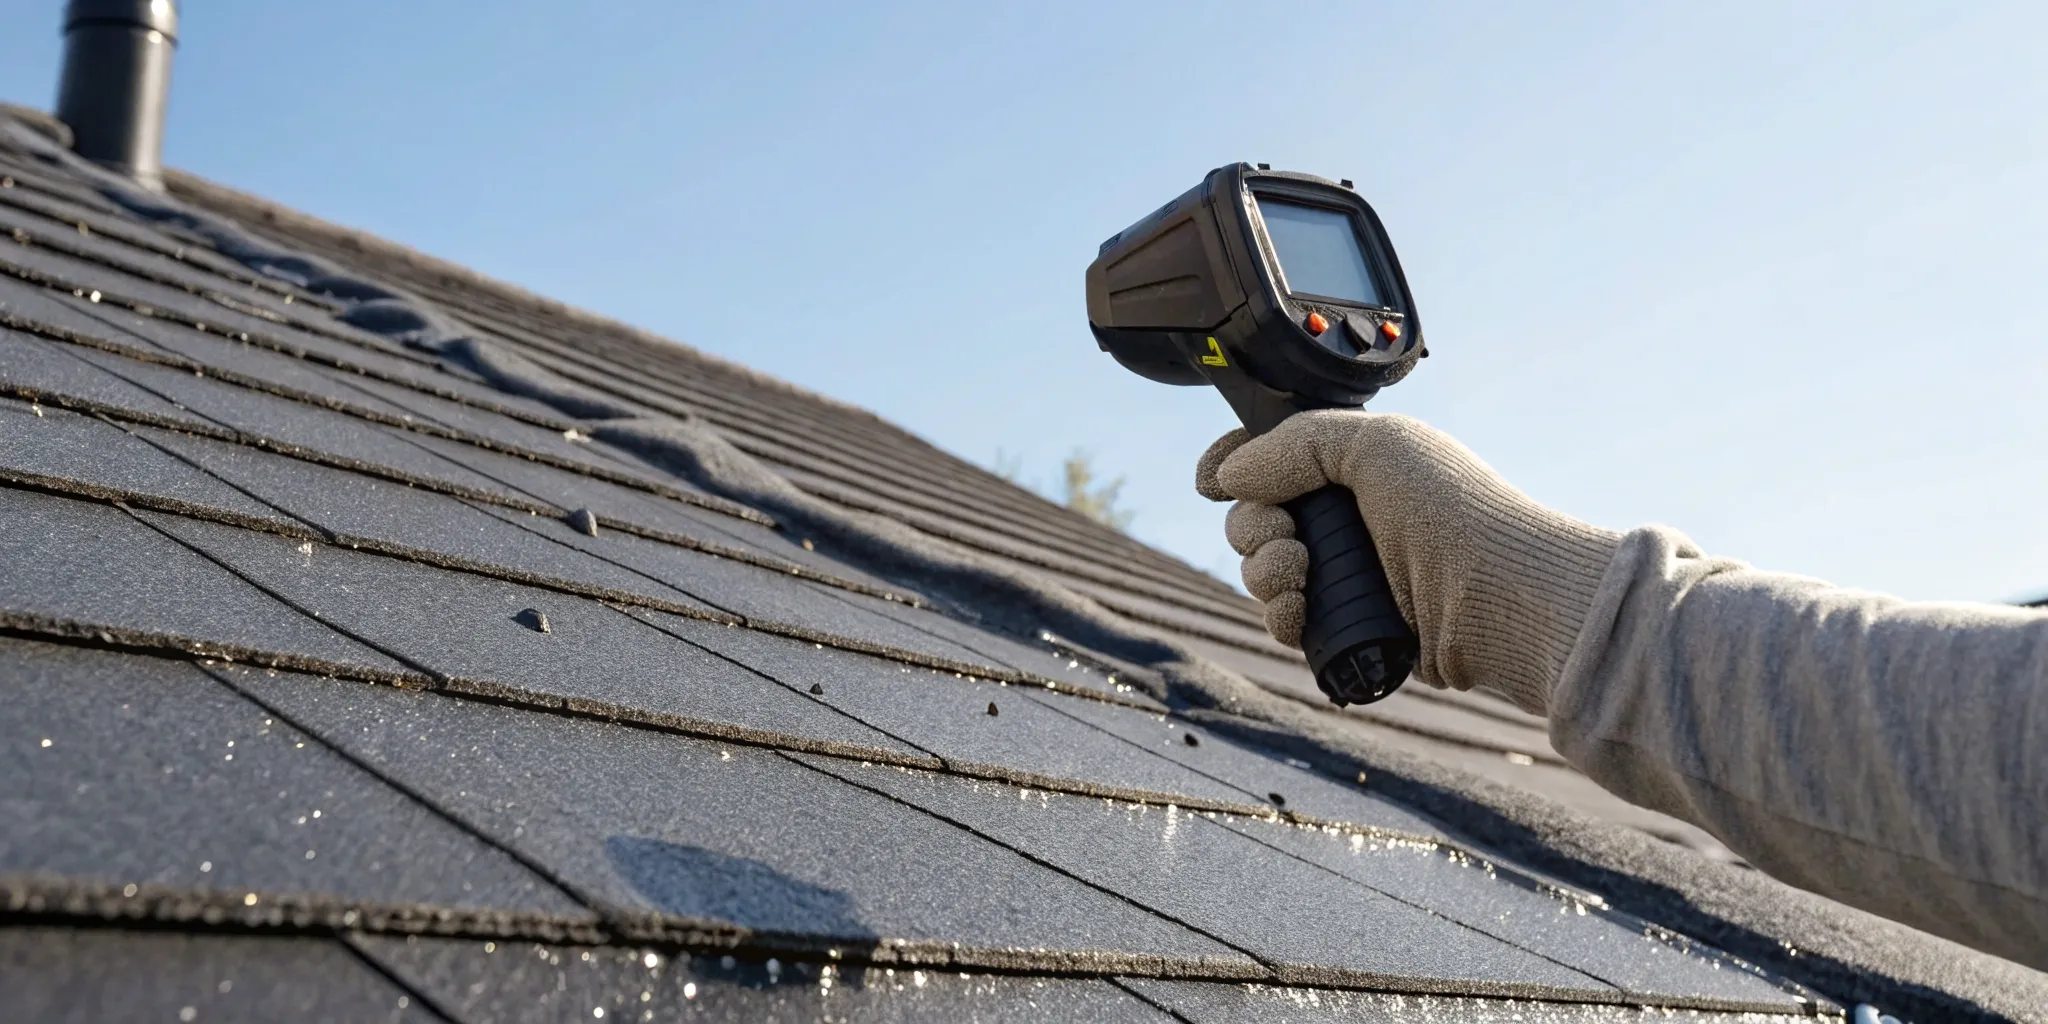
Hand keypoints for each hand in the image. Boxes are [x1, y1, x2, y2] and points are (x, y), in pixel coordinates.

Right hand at [1195, 410, 1622, 712]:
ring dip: (1262, 570)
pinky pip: (1285, 620)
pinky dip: (1279, 615)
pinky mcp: (1350, 624)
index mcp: (1353, 464)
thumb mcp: (1375, 445)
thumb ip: (1294, 444)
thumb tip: (1231, 474)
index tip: (1213, 479)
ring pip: (1262, 571)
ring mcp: (1348, 571)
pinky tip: (1296, 612)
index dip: (1234, 463)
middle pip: (1254, 515)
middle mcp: (1348, 515)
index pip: (1270, 455)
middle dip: (1253, 524)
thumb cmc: (1455, 512)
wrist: (1500, 596)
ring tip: (1296, 572)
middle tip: (1287, 534)